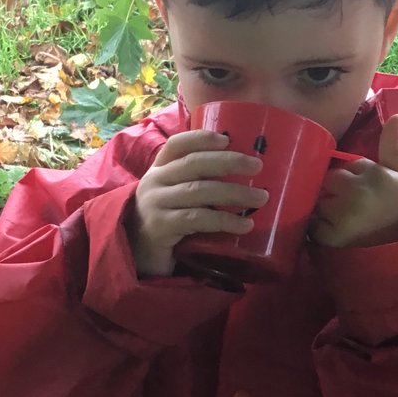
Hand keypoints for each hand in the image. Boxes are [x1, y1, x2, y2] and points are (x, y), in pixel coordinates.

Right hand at [128, 130, 267, 277]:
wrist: (136, 258)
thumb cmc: (164, 225)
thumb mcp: (174, 198)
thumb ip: (194, 185)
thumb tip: (243, 177)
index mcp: (158, 170)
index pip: (176, 145)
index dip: (201, 138)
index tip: (226, 139)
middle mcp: (154, 182)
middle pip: (194, 163)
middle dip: (228, 162)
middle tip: (257, 167)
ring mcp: (155, 203)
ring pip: (199, 191)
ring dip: (234, 193)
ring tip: (260, 198)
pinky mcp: (160, 227)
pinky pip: (197, 219)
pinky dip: (224, 220)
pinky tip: (244, 225)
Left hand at [310, 114, 397, 249]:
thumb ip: (391, 145)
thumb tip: (394, 115)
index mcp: (372, 172)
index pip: (343, 167)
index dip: (348, 180)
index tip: (359, 193)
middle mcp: (356, 190)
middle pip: (327, 182)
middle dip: (332, 192)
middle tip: (348, 208)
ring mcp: (344, 213)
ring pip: (318, 202)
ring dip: (323, 210)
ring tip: (343, 221)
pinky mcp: (334, 236)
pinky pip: (312, 226)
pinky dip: (317, 230)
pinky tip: (334, 234)